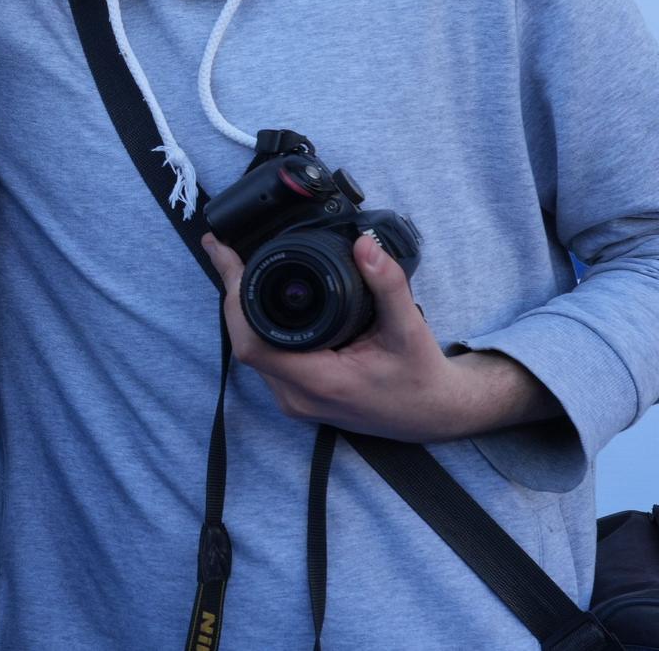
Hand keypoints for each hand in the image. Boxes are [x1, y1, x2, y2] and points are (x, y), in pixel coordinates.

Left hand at [201, 232, 554, 441]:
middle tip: (224, 251)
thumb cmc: (421, 377)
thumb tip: (365, 244)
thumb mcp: (409, 329)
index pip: (252, 344)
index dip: (234, 301)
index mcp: (319, 382)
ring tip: (234, 267)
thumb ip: (388, 285)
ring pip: (251, 352)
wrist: (434, 414)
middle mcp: (298, 397)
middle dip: (232, 295)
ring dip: (241, 311)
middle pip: (244, 344)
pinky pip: (265, 358)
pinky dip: (256, 326)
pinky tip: (256, 298)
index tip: (227, 258)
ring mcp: (295, 400)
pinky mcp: (298, 396)